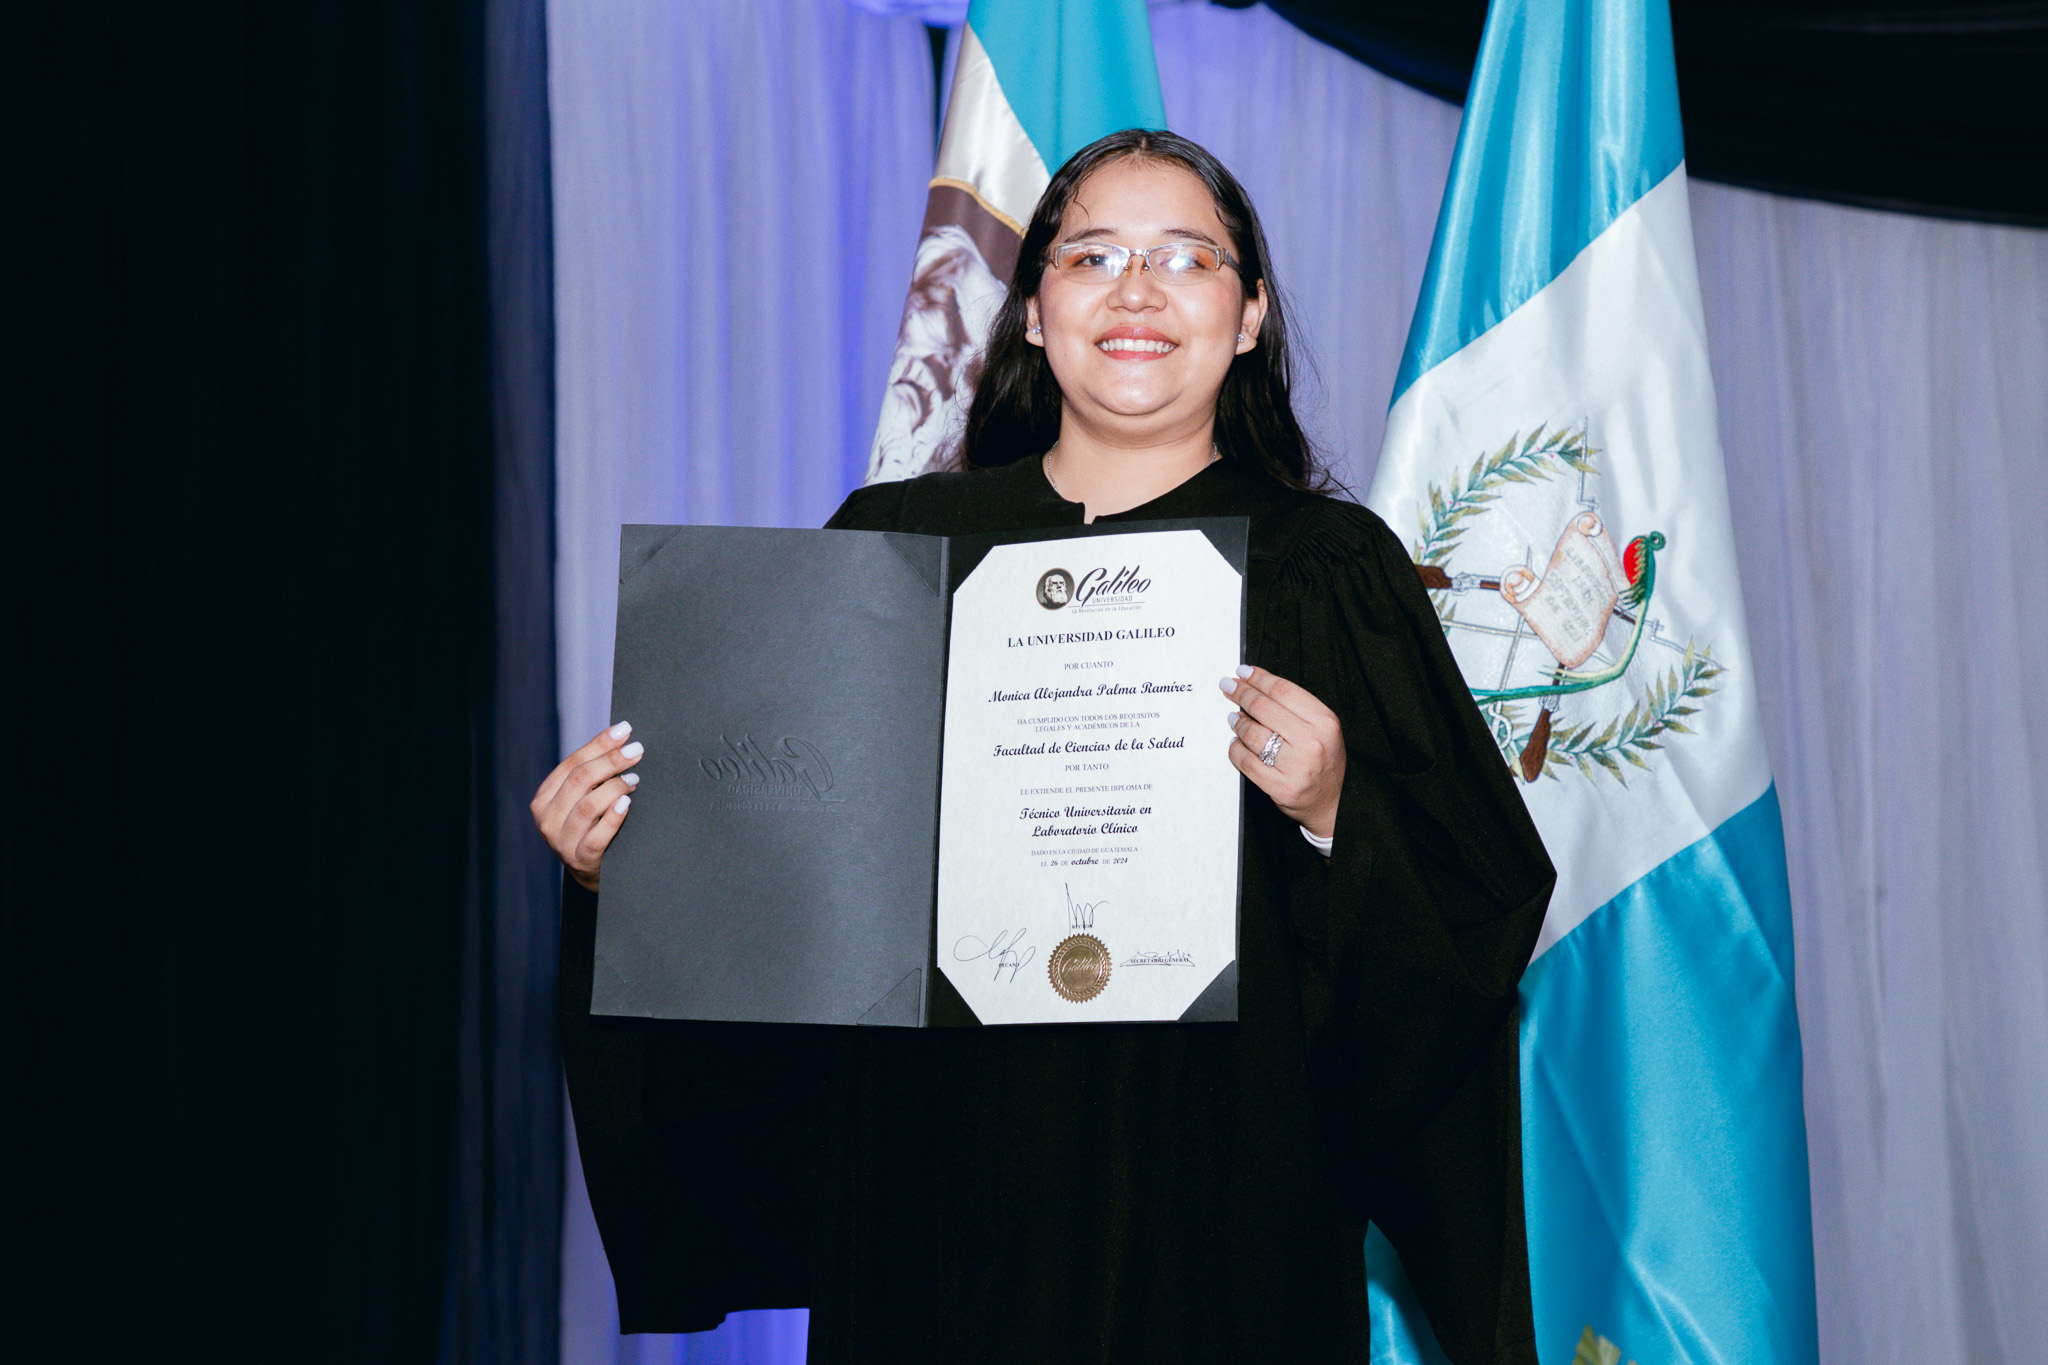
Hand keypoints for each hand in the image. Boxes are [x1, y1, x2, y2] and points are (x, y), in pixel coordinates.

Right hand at [532, 722, 644, 891]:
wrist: (590, 871)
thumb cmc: (589, 826)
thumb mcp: (581, 799)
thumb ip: (591, 775)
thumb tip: (620, 738)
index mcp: (544, 799)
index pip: (572, 763)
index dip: (600, 744)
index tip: (624, 730)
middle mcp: (547, 820)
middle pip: (581, 780)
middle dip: (612, 761)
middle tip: (637, 751)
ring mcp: (562, 842)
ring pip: (589, 805)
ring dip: (615, 787)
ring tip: (635, 779)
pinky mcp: (581, 859)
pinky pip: (598, 835)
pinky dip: (614, 817)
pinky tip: (627, 803)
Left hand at [1222, 666, 1344, 840]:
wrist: (1333, 802)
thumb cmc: (1324, 760)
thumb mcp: (1321, 728)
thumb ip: (1293, 708)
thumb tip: (1253, 687)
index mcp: (1324, 722)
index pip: (1283, 691)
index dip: (1258, 678)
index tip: (1242, 672)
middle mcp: (1311, 742)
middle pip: (1264, 708)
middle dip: (1241, 694)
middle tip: (1228, 686)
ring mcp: (1295, 766)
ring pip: (1252, 734)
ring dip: (1237, 722)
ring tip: (1234, 718)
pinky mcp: (1280, 787)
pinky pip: (1246, 761)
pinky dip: (1235, 749)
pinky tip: (1236, 743)